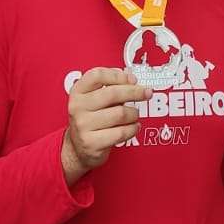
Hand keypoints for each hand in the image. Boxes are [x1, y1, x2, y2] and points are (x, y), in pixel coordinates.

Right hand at [61, 68, 149, 184]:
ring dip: (134, 114)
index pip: (97, 75)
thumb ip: (111, 87)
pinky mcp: (91, 142)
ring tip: (134, 115)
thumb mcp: (94, 99)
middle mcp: (78, 107)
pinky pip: (121, 132)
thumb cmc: (92, 120)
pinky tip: (133, 127)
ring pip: (120, 114)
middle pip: (112, 93)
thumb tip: (131, 79)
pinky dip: (133, 128)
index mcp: (78, 92)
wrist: (79, 148)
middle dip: (135, 92)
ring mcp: (83, 125)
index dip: (118, 75)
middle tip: (146, 93)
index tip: (132, 79)